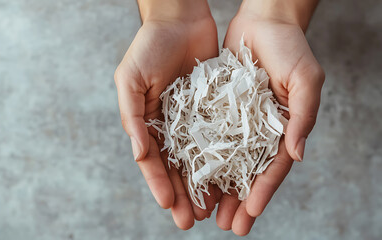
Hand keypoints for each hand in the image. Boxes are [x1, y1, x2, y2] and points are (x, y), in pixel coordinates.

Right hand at [114, 0, 219, 229]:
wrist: (179, 19)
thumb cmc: (149, 47)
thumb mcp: (130, 81)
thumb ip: (132, 117)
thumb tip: (139, 154)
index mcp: (146, 122)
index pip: (152, 160)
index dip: (159, 184)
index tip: (170, 207)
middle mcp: (169, 126)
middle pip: (175, 167)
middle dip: (182, 194)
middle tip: (192, 221)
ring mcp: (192, 120)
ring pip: (198, 159)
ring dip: (202, 185)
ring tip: (212, 209)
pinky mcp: (213, 109)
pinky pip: (218, 138)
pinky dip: (221, 160)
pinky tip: (228, 178)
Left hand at [216, 0, 323, 235]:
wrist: (263, 21)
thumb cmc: (290, 48)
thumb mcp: (305, 79)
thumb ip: (304, 116)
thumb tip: (297, 155)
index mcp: (282, 128)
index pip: (272, 167)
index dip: (262, 191)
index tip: (250, 214)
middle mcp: (259, 130)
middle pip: (247, 172)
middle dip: (238, 200)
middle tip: (226, 226)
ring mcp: (237, 122)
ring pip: (226, 161)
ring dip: (217, 187)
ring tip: (206, 211)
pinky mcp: (217, 109)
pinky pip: (208, 138)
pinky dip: (201, 158)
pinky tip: (191, 177)